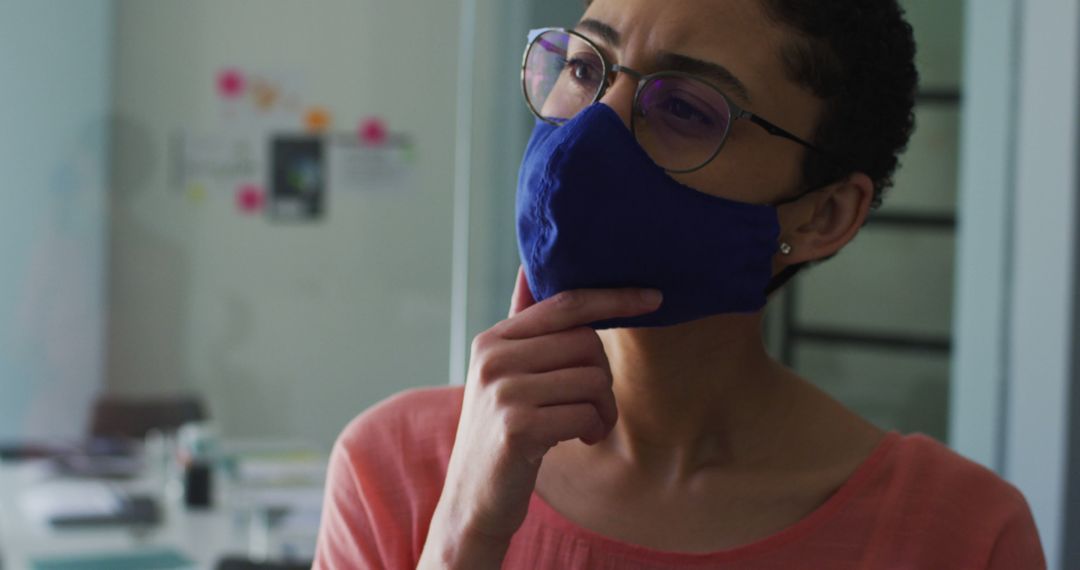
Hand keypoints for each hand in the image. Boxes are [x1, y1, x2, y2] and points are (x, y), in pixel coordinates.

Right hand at [430, 267, 661, 547]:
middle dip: (604, 376)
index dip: (613, 298)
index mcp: (493, 339)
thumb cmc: (504, 434)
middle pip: (586, 343)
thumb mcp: (504, 374)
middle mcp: (493, 358)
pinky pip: (586, 413)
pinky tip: (578, 440)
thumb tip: (528, 268)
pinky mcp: (516, 427)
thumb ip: (522, 327)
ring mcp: (502, 391)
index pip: (565, 304)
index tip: (654, 298)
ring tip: (587, 426)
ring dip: (603, 408)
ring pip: (592, 379)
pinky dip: (593, 429)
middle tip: (595, 405)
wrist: (472, 501)